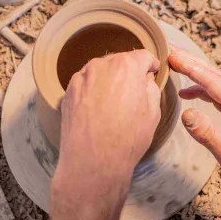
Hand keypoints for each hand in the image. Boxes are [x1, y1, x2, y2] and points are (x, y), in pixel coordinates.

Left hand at [51, 50, 161, 219]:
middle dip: (129, 73)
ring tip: (114, 105)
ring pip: (101, 71)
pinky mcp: (68, 92)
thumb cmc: (125, 140)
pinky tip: (98, 111)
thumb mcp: (153, 113)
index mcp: (126, 67)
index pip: (143, 56)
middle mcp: (101, 66)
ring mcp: (81, 78)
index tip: (151, 73)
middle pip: (120, 61)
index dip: (150, 66)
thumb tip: (144, 80)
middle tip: (133, 94)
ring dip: (110, 81)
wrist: (92, 163)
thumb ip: (151, 88)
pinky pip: (86, 84)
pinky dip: (93, 91)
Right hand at [168, 47, 220, 198]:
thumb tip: (186, 113)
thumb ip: (207, 134)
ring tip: (173, 64)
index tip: (173, 56)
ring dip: (194, 71)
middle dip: (190, 61)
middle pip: (213, 74)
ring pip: (215, 80)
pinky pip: (217, 92)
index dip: (191, 67)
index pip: (212, 81)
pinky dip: (201, 88)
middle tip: (169, 50)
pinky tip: (186, 92)